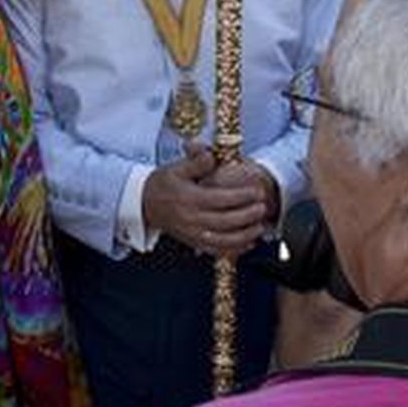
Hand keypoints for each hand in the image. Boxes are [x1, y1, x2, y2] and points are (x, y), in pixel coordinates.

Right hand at [142, 145, 270, 257]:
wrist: (143, 204)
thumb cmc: (162, 184)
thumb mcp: (176, 168)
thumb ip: (196, 162)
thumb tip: (211, 156)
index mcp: (189, 198)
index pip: (221, 199)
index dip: (242, 196)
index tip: (257, 191)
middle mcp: (191, 218)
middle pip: (225, 221)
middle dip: (248, 216)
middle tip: (263, 207)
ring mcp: (192, 233)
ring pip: (223, 240)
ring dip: (245, 235)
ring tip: (260, 227)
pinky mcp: (193, 242)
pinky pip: (216, 250)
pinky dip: (234, 249)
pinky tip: (248, 243)